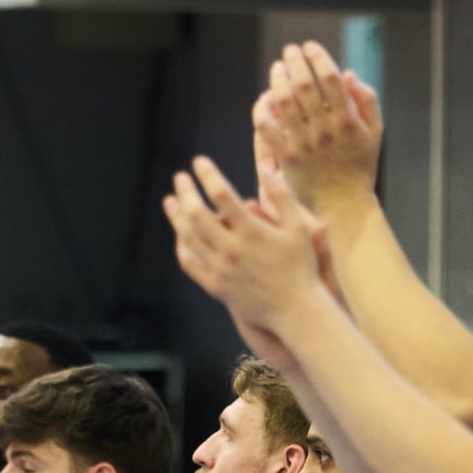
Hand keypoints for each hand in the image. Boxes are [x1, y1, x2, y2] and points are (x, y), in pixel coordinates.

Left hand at [165, 157, 335, 341]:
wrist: (295, 311)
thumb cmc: (301, 267)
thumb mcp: (300, 228)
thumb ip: (283, 197)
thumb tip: (266, 169)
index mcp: (252, 232)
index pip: (221, 195)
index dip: (208, 175)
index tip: (199, 161)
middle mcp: (232, 249)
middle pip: (197, 215)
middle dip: (185, 192)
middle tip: (180, 178)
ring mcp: (221, 269)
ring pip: (188, 238)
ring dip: (176, 217)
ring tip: (170, 201)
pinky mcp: (216, 286)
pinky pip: (190, 264)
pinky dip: (182, 246)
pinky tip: (180, 235)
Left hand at [253, 42, 382, 213]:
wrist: (343, 206)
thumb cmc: (360, 167)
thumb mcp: (375, 132)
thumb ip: (367, 100)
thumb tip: (348, 73)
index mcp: (348, 120)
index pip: (330, 78)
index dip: (317, 57)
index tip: (310, 47)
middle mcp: (325, 130)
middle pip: (304, 85)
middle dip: (294, 62)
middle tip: (290, 51)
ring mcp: (304, 144)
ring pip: (284, 103)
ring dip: (278, 80)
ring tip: (277, 68)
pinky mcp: (287, 157)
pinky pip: (268, 128)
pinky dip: (263, 110)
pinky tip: (265, 99)